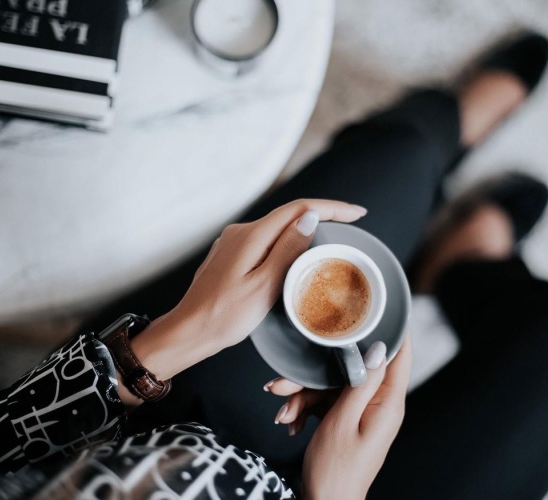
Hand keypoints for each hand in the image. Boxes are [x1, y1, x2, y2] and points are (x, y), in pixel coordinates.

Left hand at [127, 200, 366, 390]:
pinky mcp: (231, 255)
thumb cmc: (225, 315)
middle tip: (352, 222)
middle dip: (323, 214)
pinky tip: (298, 252)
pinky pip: (266, 240)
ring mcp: (234, 242)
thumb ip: (288, 250)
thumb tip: (310, 218)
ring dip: (305, 227)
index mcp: (251, 236)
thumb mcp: (265, 286)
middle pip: (289, 215)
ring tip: (332, 234)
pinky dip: (288, 241)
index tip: (357, 213)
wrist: (189, 331)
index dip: (332, 208)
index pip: (299, 209)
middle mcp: (241, 232)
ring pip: (277, 227)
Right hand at [268, 335, 412, 499]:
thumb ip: (360, 383)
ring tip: (282, 412)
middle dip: (317, 376)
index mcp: (388, 404)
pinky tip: (290, 422)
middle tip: (285, 384)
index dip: (394, 328)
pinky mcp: (349, 420)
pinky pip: (328, 401)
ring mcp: (364, 413)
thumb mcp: (343, 421)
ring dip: (304, 396)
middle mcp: (380, 405)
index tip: (384, 303)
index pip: (400, 356)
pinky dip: (306, 409)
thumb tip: (378, 349)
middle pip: (353, 371)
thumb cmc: (336, 471)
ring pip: (334, 385)